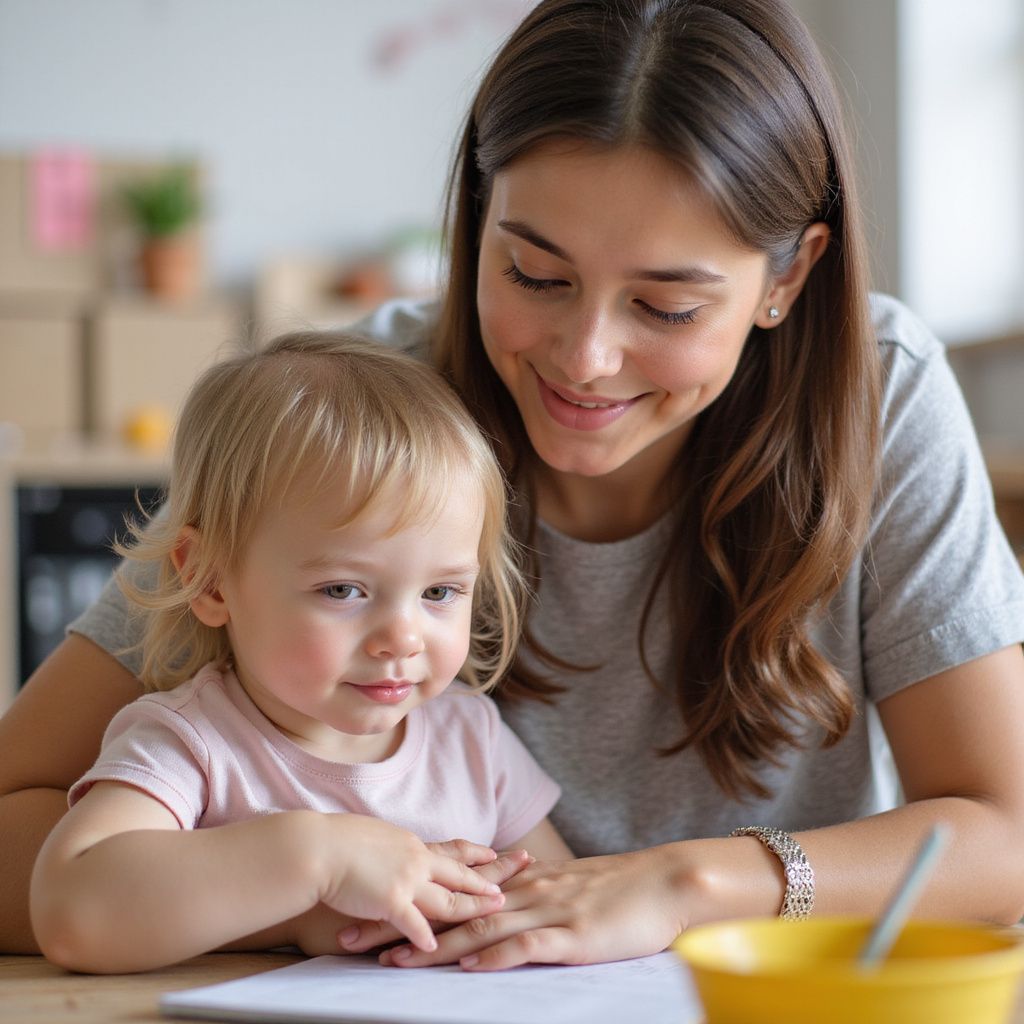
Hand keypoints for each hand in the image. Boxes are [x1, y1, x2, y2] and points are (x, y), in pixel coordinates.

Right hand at [317, 817, 507, 952]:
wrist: (317, 847)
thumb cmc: (335, 840)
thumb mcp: (372, 836)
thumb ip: (389, 848)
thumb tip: (393, 850)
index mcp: (410, 844)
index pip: (451, 849)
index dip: (475, 854)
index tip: (495, 855)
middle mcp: (415, 860)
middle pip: (459, 874)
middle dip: (486, 882)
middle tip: (508, 888)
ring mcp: (406, 880)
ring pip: (447, 899)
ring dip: (471, 909)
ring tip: (492, 914)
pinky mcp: (390, 901)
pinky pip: (414, 924)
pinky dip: (427, 937)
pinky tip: (436, 948)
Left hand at [375, 848, 688, 969]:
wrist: (666, 881)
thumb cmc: (621, 891)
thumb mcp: (569, 889)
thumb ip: (534, 898)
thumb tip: (500, 910)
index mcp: (522, 883)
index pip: (454, 893)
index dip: (409, 903)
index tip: (368, 911)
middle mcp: (525, 893)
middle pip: (452, 909)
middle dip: (400, 923)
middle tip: (353, 937)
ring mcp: (547, 911)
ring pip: (478, 928)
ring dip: (432, 944)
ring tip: (390, 960)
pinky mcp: (571, 935)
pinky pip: (526, 945)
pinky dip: (493, 956)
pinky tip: (466, 965)